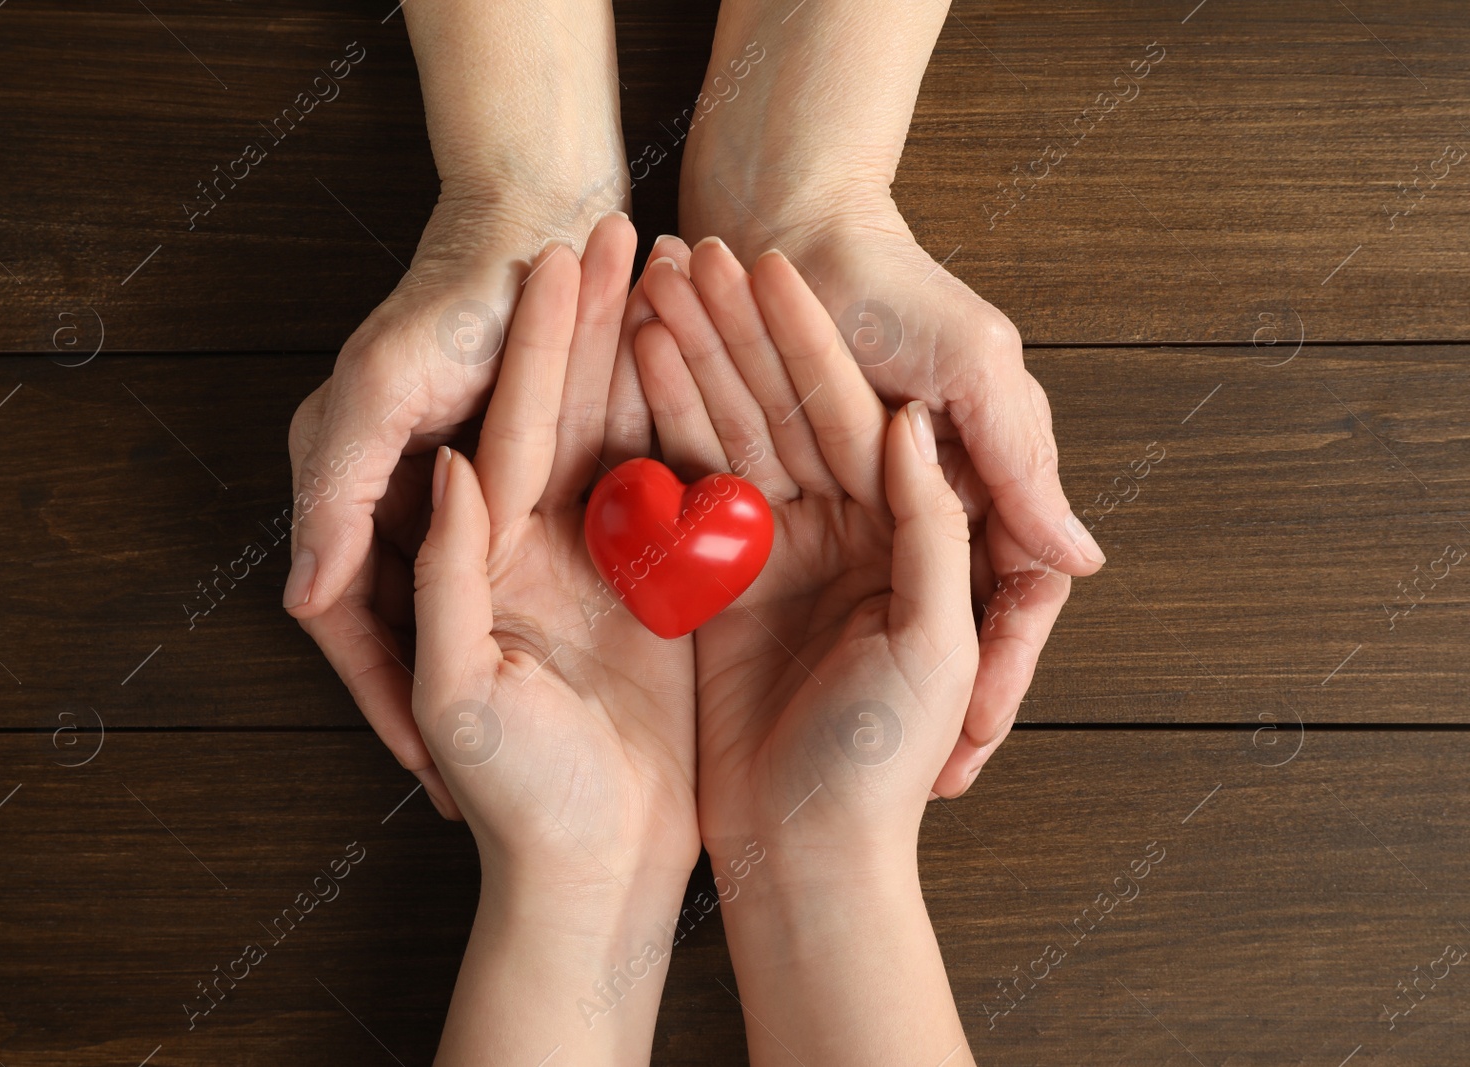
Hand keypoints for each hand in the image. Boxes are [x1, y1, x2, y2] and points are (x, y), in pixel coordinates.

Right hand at [284, 0, 631, 815]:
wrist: (538, 221)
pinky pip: (528, 564)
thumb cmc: (454, 300)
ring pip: (471, 609)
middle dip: (440, 713)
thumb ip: (339, 492)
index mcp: (349, 489)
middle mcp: (396, 501)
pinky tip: (582, 669)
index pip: (353, 628)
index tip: (432, 787)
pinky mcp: (524, 478)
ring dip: (500, 670)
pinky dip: (548, 614)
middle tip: (477, 803)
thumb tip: (307, 602)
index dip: (386, 709)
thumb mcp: (382, 389)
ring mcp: (460, 493)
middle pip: (409, 632)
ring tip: (538, 755)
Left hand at [412, 231, 699, 1063]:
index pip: (517, 428)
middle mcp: (546, 550)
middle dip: (594, 323)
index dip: (540, 343)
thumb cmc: (516, 802)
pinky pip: (683, 495)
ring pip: (631, 439)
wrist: (593, 873)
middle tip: (622, 226)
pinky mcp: (662, 597)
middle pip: (572, 414)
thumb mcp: (462, 692)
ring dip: (651, 357)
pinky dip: (697, 428)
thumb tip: (451, 466)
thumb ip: (446, 579)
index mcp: (490, 560)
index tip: (558, 254)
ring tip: (674, 272)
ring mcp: (609, 568)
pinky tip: (718, 366)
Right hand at [632, 243, 976, 1064]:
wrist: (808, 855)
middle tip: (679, 255)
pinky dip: (659, 435)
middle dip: (731, 333)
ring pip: (728, 439)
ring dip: (689, 366)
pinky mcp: (719, 590)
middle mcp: (837, 534)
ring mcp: (772, 557)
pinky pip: (686, 496)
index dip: (805, 340)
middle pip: (779, 411)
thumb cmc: (883, 761)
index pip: (848, 414)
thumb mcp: (932, 642)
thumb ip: (931, 530)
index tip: (764, 265)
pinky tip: (627, 374)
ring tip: (644, 291)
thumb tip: (911, 426)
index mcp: (898, 535)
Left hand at [678, 2, 1104, 795]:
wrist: (780, 227)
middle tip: (925, 801)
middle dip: (920, 713)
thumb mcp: (973, 367)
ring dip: (853, 682)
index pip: (1001, 608)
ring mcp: (828, 516)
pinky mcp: (752, 506)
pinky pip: (781, 588)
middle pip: (924, 628)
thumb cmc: (891, 288)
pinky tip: (778, 704)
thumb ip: (1017, 461)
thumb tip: (1082, 562)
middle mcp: (902, 512)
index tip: (967, 767)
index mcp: (967, 487)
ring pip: (857, 626)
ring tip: (857, 769)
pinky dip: (794, 643)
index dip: (992, 688)